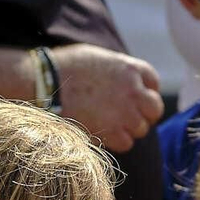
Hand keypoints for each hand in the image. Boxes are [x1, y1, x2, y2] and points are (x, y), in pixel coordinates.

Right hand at [48, 43, 163, 152]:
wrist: (46, 83)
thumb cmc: (66, 66)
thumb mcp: (98, 57)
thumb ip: (118, 70)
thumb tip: (124, 80)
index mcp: (130, 68)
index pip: (153, 82)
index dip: (147, 91)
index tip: (137, 98)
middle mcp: (133, 90)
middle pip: (154, 108)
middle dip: (145, 113)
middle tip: (129, 117)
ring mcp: (125, 112)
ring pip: (141, 128)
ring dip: (128, 129)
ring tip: (110, 124)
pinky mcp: (112, 131)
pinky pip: (127, 143)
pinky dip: (117, 141)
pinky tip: (103, 133)